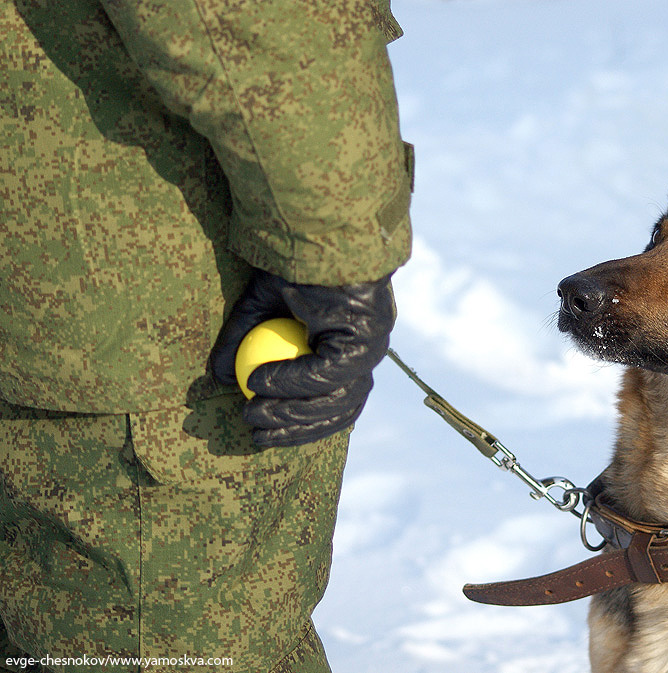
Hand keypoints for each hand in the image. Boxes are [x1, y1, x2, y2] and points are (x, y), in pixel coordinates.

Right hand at [210, 269, 394, 446]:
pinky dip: (292, 382)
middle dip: (299, 428)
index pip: (336, 396)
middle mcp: (368, 346)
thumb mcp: (260, 302)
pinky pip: (327, 372)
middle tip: (255, 434)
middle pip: (342, 406)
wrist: (315, 224)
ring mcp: (372, 343)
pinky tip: (259, 382)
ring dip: (292, 412)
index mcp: (352, 341)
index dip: (303, 421)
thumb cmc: (292, 254)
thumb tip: (220, 377)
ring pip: (337, 397)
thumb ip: (242, 339)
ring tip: (252, 412)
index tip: (264, 432)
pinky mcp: (367, 336)